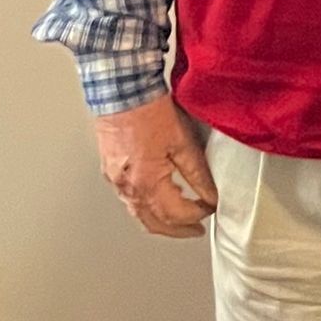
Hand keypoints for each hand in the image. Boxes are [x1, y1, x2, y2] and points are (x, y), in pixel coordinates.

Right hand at [94, 94, 217, 237]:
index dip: (196, 215)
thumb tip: (210, 195)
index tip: (210, 209)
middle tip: (194, 230)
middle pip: (153, 223)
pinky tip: (158, 198)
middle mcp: (127, 188)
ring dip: (160, 220)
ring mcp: (115, 180)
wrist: (121, 90)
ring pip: (138, 213)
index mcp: (146, 184)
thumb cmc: (149, 111)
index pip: (175, 214)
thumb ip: (198, 174)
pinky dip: (146, 206)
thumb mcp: (183, 143)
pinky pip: (128, 199)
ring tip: (180, 218)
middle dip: (176, 230)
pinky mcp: (110, 169)